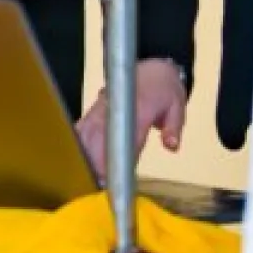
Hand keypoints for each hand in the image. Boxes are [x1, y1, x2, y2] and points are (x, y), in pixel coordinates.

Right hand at [77, 59, 189, 176]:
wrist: (152, 67)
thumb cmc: (165, 90)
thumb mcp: (177, 106)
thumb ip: (174, 127)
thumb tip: (171, 146)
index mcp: (140, 105)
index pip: (128, 134)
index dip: (121, 156)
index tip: (115, 176)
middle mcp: (117, 105)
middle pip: (102, 135)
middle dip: (97, 160)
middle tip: (96, 184)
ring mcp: (103, 106)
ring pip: (88, 131)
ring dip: (85, 154)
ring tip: (84, 177)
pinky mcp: (95, 107)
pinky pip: (83, 126)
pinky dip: (78, 142)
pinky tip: (75, 159)